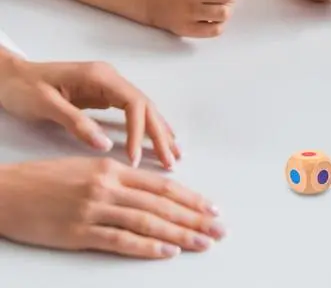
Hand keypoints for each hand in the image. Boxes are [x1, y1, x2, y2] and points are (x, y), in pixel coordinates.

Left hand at [0, 58, 177, 168]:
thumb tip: (106, 145)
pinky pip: (133, 111)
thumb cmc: (23, 88)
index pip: (133, 104)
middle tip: (171, 160)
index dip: (139, 131)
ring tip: (173, 153)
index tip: (134, 158)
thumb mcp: (47, 105)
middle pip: (146, 106)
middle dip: (160, 134)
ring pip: (144, 108)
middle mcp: (111, 78)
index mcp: (100, 76)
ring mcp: (110, 86)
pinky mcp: (104, 95)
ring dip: (159, 131)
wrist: (9, 75)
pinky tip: (158, 136)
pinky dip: (147, 126)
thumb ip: (77, 123)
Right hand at [0, 158, 223, 258]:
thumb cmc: (46, 179)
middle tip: (219, 229)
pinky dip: (147, 247)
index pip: (162, 186)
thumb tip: (153, 192)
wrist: (8, 192)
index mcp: (113, 168)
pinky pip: (120, 241)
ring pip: (147, 222)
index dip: (190, 197)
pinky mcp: (79, 232)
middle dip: (195, 217)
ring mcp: (94, 209)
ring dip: (180, 234)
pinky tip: (168, 252)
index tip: (212, 207)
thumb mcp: (87, 169)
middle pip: (161, 204)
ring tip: (203, 242)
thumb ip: (120, 179)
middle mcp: (108, 186)